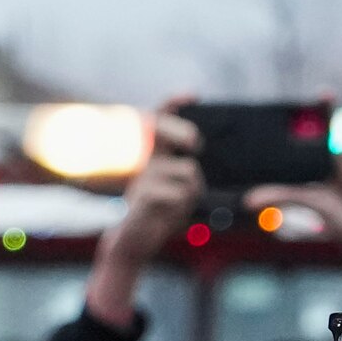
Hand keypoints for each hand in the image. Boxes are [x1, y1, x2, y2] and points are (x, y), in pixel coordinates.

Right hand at [81, 107, 207, 326]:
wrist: (132, 245)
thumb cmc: (157, 217)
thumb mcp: (178, 192)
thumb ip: (188, 175)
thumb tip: (209, 167)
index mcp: (152, 157)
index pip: (159, 122)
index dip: (174, 104)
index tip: (192, 95)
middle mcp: (144, 161)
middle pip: (166, 130)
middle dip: (186, 134)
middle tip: (196, 145)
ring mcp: (141, 177)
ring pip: (186, 171)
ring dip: (192, 191)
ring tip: (178, 207)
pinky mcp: (143, 196)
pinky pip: (180, 194)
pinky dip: (182, 208)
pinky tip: (168, 218)